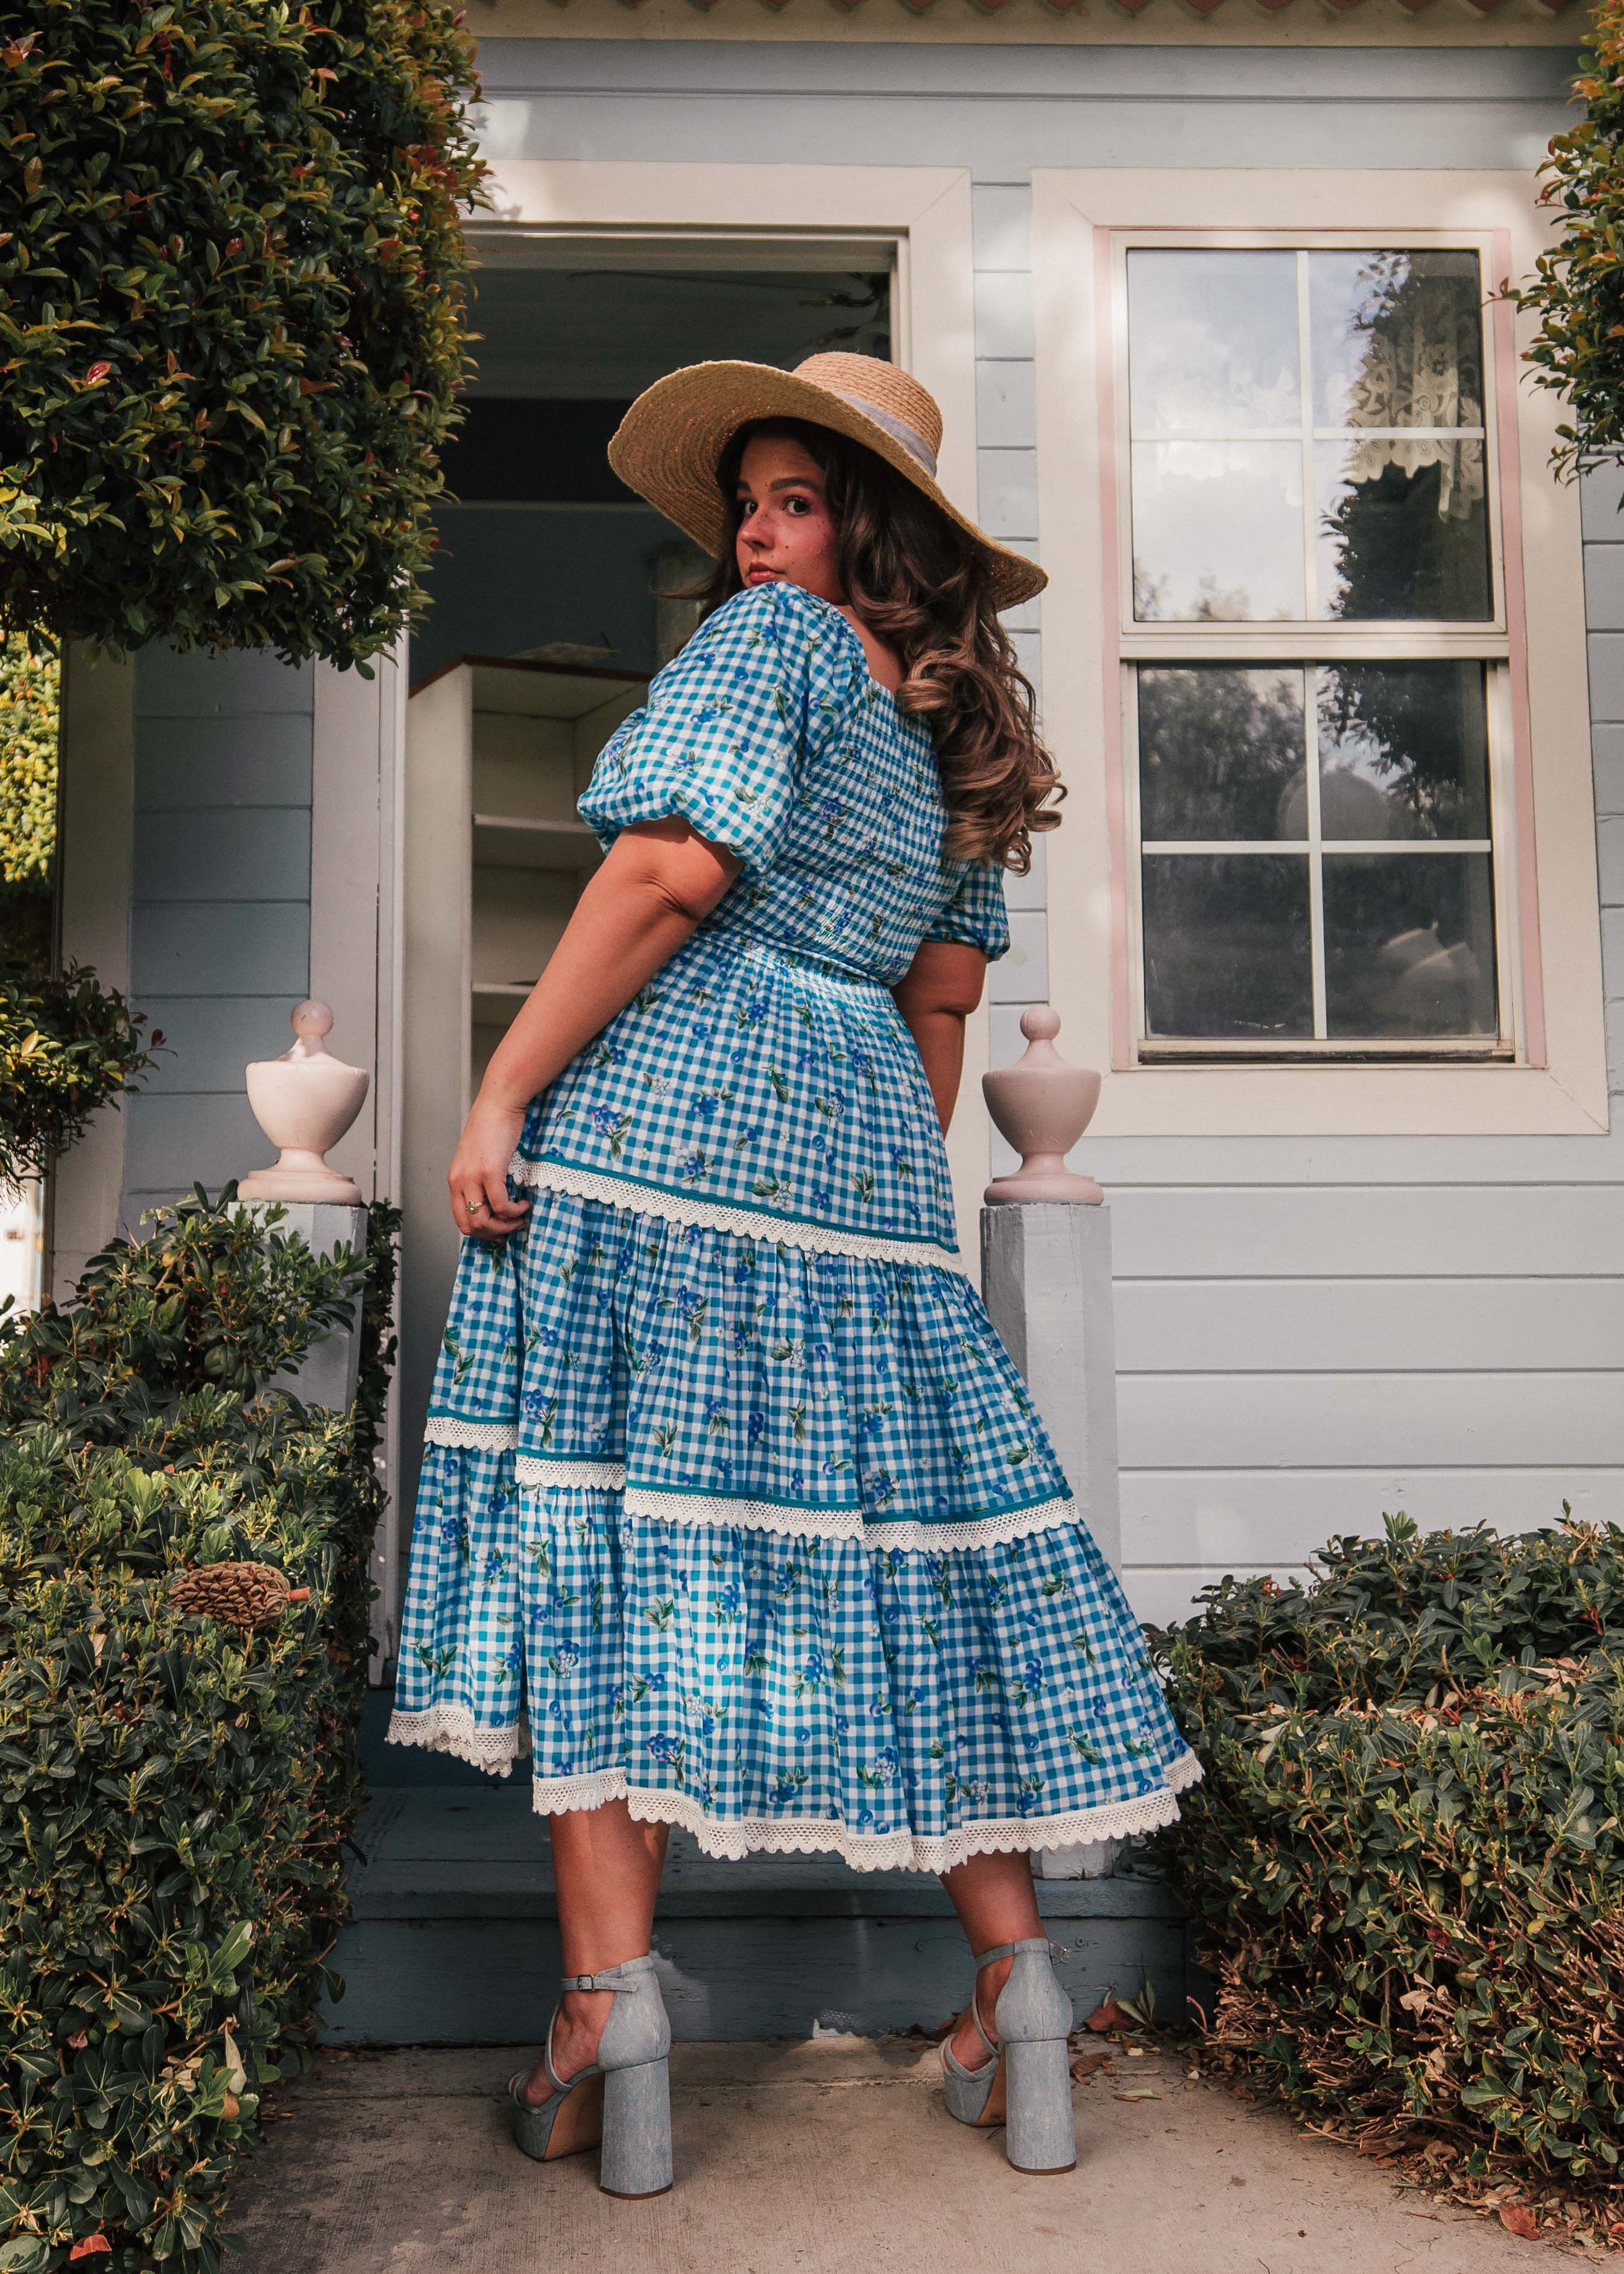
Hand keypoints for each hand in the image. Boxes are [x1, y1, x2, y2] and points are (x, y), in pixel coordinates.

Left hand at [448, 1099, 531, 1240]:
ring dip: (505, 1226)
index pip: (460, 1219)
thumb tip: (492, 1200)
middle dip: (493, 1233)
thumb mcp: (477, 1157)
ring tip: (520, 1217)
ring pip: (484, 1220)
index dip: (481, 1232)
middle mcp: (459, 1181)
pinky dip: (514, 1211)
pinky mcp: (490, 1172)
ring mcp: (473, 1177)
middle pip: (470, 1226)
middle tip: (511, 1227)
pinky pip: (501, 1205)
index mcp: (454, 1179)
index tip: (499, 1230)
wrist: (499, 1104)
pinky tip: (524, 1204)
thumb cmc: (492, 1126)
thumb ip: (478, 1178)